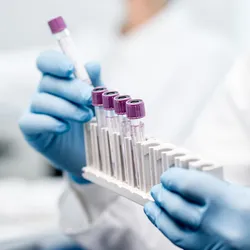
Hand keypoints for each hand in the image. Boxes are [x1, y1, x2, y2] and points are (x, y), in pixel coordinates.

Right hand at [19, 50, 102, 182]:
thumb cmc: (95, 122)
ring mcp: (35, 112)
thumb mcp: (99, 102)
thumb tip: (93, 65)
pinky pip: (31, 122)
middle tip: (89, 98)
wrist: (92, 151)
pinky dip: (48, 123)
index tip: (70, 69)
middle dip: (70, 89)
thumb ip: (96, 84)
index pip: (47, 62)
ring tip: (86, 117)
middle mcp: (45, 93)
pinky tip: (64, 127)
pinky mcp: (32, 132)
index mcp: (59, 81)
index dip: (55, 62)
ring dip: (65, 107)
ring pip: (41, 101)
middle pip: (48, 81)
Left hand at [144, 168, 249, 249]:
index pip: (186, 184)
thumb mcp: (240, 194)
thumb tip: (184, 184)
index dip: (171, 178)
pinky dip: (169, 231)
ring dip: (159, 215)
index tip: (167, 176)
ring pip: (173, 229)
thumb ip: (212, 189)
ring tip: (151, 206)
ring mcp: (213, 245)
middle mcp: (219, 226)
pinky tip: (163, 222)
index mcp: (230, 203)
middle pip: (176, 206)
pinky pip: (183, 244)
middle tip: (157, 189)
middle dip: (162, 195)